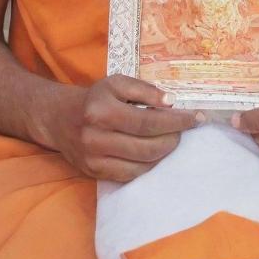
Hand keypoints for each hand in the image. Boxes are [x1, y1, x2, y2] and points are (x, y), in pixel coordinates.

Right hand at [48, 75, 199, 181]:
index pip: (148, 121)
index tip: (196, 118)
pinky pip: (131, 175)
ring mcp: (94, 159)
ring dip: (164, 153)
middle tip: (183, 129)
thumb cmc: (96, 98)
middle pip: (148, 147)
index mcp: (101, 111)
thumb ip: (144, 89)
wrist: (61, 118)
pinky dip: (149, 164)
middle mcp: (95, 137)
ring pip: (142, 164)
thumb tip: (171, 102)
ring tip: (170, 138)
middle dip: (173, 139)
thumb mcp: (117, 83)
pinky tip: (154, 151)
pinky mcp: (95, 173)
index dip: (176, 122)